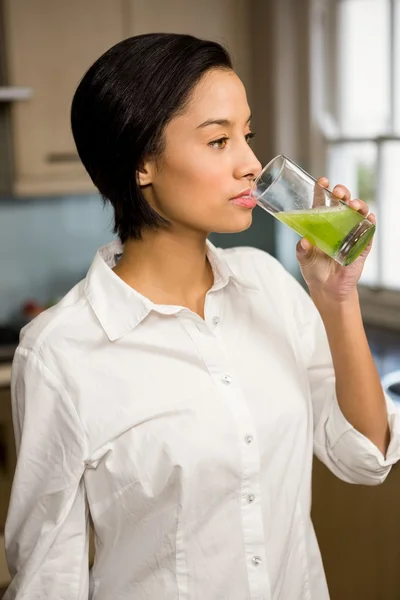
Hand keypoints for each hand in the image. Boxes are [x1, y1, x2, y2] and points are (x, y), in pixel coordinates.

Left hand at [296, 177, 375, 303]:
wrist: (327, 289)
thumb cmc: (314, 270)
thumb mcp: (304, 259)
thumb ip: (302, 250)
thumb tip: (303, 241)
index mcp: (322, 223)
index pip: (324, 201)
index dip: (323, 190)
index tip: (322, 181)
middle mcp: (338, 225)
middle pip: (343, 202)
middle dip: (343, 193)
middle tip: (338, 191)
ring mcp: (352, 234)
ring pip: (358, 213)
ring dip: (358, 205)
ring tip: (352, 204)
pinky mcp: (362, 246)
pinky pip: (368, 232)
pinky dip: (369, 223)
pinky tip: (368, 218)